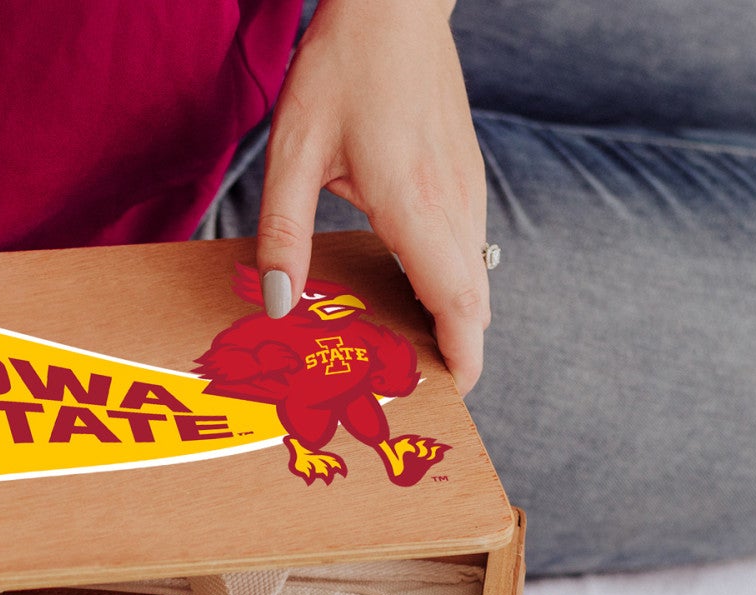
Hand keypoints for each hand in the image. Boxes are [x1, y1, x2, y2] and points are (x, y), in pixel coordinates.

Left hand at [256, 0, 488, 393]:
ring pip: (474, 275)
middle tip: (411, 387)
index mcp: (416, 205)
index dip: (462, 357)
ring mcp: (467, 187)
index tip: (449, 394)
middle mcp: (454, 202)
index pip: (458, 303)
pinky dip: (450, 282)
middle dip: (453, 350)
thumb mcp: (293, 151)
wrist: (395, 3)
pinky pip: (468, 246)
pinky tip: (406, 289)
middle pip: (474, 301)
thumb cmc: (343, 68)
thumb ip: (284, 234)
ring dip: (451, 317)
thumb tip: (280, 306)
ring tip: (403, 348)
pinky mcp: (466, 174)